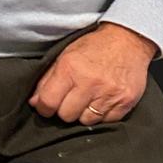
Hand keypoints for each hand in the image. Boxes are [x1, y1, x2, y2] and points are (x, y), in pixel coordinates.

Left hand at [29, 23, 156, 125]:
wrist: (128, 40)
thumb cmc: (94, 47)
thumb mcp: (65, 56)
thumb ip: (47, 80)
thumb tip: (35, 102)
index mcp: (70, 68)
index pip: (48, 102)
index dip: (44, 108)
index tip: (46, 107)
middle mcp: (89, 82)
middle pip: (67, 115)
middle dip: (65, 110)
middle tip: (70, 100)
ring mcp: (109, 93)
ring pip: (86, 121)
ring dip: (84, 114)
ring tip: (88, 99)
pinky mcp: (126, 101)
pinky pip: (107, 121)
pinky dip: (103, 115)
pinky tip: (103, 100)